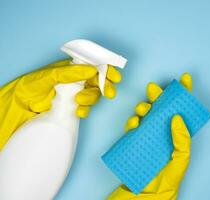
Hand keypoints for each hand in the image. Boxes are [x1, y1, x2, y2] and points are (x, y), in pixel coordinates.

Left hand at [0, 59, 121, 149]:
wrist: (20, 104)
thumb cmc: (33, 84)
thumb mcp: (50, 75)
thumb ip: (71, 73)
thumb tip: (91, 70)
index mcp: (74, 68)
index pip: (95, 66)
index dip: (107, 70)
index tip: (115, 77)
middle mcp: (78, 79)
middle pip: (99, 82)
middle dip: (105, 87)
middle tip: (108, 93)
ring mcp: (76, 93)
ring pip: (94, 95)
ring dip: (92, 99)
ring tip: (80, 102)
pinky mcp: (74, 106)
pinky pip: (86, 107)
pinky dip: (86, 110)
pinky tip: (80, 112)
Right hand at [108, 73, 191, 199]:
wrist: (149, 194)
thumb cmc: (168, 177)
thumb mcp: (181, 157)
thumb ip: (182, 138)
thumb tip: (177, 117)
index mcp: (177, 135)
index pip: (181, 110)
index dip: (183, 94)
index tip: (185, 79)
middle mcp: (163, 133)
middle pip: (162, 108)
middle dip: (158, 96)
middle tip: (154, 89)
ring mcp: (149, 136)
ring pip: (146, 114)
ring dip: (144, 107)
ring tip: (144, 109)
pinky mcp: (136, 142)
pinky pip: (133, 127)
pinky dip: (132, 122)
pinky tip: (134, 122)